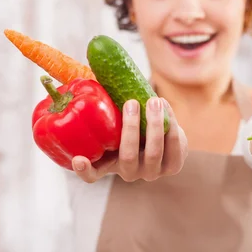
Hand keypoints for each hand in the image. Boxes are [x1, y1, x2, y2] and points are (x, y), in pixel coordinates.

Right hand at [72, 97, 187, 182]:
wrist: (166, 140)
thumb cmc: (133, 125)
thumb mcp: (116, 121)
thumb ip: (104, 107)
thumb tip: (88, 77)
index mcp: (110, 164)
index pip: (92, 175)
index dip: (84, 170)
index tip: (78, 158)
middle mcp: (130, 172)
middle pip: (129, 157)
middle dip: (130, 128)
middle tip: (131, 103)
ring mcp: (153, 172)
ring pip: (154, 152)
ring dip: (154, 124)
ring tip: (154, 101)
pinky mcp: (173, 166)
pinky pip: (174, 147)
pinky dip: (171, 124)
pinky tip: (165, 106)